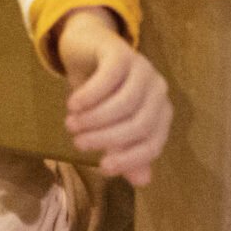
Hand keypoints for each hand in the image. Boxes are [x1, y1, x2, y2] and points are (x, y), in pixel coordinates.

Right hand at [54, 8, 172, 185]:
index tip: (103, 168)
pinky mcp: (121, 52)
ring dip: (95, 118)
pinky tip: (73, 104)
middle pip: (140, 124)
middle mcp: (157, 90)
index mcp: (159, 113)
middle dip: (107, 138)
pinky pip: (109, 78)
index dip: (130, 159)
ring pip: (126, 102)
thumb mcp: (109, 126)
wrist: (86, 49)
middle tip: (78, 143)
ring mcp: (142, 68)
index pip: (153, 144)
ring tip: (71, 125)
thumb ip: (125, 151)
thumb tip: (142, 181)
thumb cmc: (101, 93)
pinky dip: (89, 95)